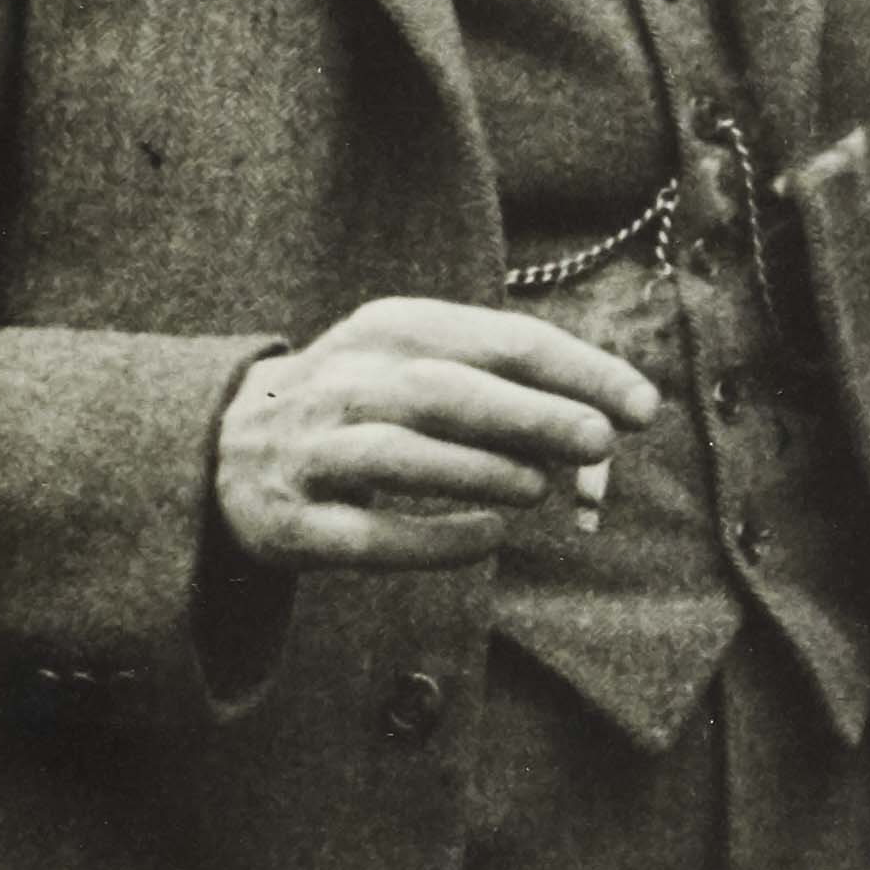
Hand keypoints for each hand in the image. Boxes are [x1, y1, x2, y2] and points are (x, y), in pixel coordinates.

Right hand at [209, 297, 662, 572]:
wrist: (226, 449)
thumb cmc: (366, 407)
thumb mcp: (423, 369)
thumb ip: (511, 391)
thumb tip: (607, 433)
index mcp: (391, 330)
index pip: (499, 340)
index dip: (579, 370)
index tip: (643, 407)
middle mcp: (345, 382)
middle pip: (444, 390)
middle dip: (529, 414)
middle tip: (599, 442)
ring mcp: (313, 453)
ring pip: (399, 455)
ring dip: (479, 471)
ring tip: (542, 490)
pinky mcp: (294, 523)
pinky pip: (367, 534)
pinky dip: (433, 538)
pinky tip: (489, 539)